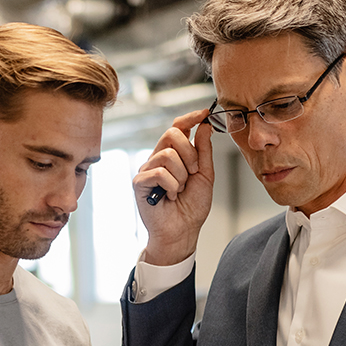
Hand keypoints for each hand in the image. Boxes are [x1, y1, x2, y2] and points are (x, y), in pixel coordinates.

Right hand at [133, 108, 213, 265]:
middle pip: (172, 134)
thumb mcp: (205, 175)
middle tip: (192, 173)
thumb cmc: (192, 207)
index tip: (205, 113)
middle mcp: (158, 157)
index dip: (190, 117)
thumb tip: (205, 126)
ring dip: (181, 175)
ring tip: (179, 190)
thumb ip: (204, 151)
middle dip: (189, 154)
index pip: (178, 126)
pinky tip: (169, 196)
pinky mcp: (140, 182)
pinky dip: (171, 186)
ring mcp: (147, 169)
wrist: (183, 231)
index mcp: (174, 154)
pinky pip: (159, 172)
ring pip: (167, 155)